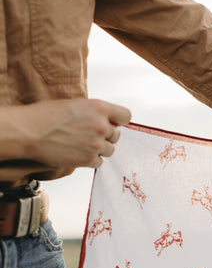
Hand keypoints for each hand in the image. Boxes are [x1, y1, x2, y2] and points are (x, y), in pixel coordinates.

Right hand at [7, 98, 131, 168]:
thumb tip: (105, 120)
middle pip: (117, 135)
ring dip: (99, 149)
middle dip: (106, 136)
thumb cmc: (46, 116)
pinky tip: (78, 154)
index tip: (112, 124)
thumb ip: (94, 112)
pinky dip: (91, 160)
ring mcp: (96, 143)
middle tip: (89, 136)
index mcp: (99, 107)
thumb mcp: (75, 105)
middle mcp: (101, 125)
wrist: (29, 132)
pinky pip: (99, 162)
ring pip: (110, 150)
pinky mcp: (89, 159)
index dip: (118, 121)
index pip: (126, 116)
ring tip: (82, 145)